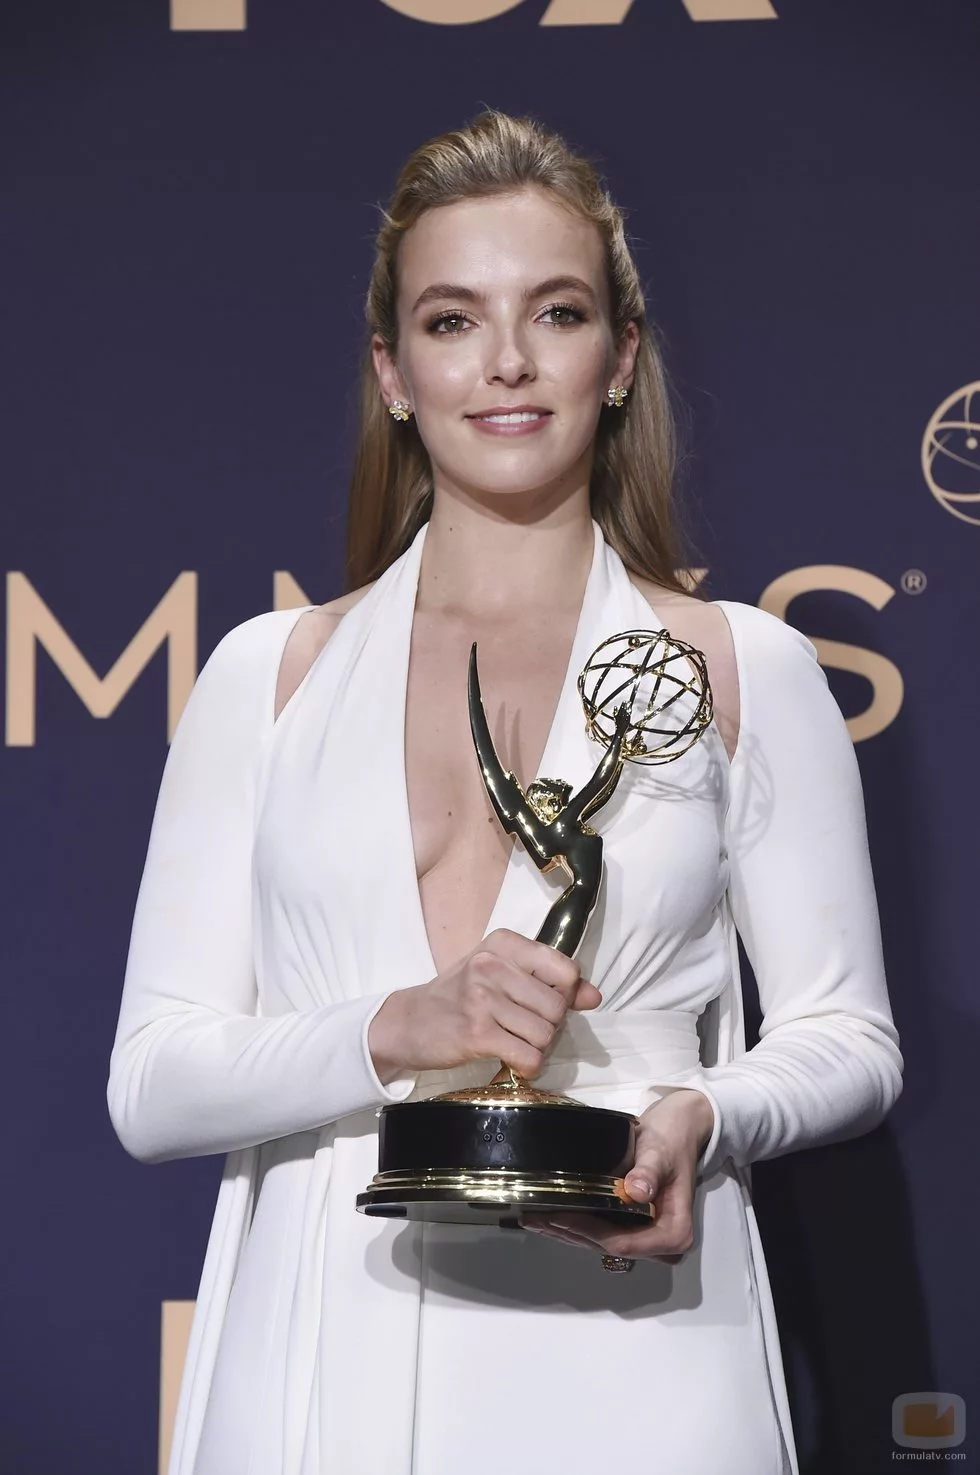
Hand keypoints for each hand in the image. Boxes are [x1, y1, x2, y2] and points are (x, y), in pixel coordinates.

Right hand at [368, 928, 601, 1081]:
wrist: (408, 1022)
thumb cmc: (459, 996)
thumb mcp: (501, 975)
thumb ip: (549, 981)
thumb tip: (594, 996)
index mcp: (503, 943)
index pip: (565, 970)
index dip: (564, 995)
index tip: (542, 1004)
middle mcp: (491, 965)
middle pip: (557, 1005)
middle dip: (549, 1025)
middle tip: (524, 1028)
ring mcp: (481, 998)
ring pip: (545, 1033)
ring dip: (537, 1047)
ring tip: (515, 1041)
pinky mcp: (476, 1033)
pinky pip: (528, 1056)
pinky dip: (527, 1065)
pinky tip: (511, 1059)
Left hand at [519, 1087, 714, 1262]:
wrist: (679, 1130)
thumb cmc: (671, 1140)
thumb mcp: (661, 1152)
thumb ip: (649, 1172)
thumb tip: (637, 1191)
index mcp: (674, 1233)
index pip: (624, 1242)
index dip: (589, 1232)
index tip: (560, 1216)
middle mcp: (661, 1244)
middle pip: (608, 1246)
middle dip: (570, 1234)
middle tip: (533, 1219)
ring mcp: (646, 1237)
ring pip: (600, 1243)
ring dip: (567, 1233)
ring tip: (533, 1220)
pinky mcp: (633, 1227)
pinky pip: (602, 1232)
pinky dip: (576, 1226)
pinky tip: (551, 1218)